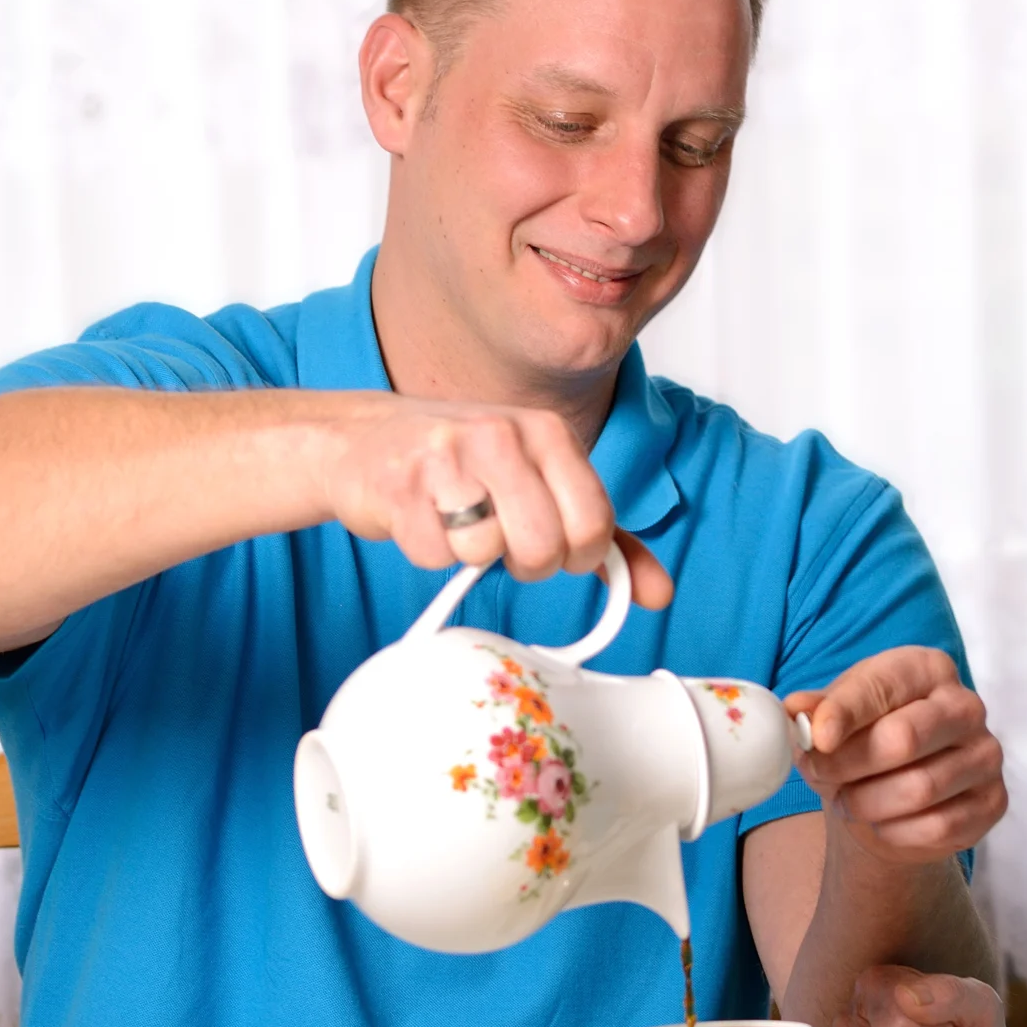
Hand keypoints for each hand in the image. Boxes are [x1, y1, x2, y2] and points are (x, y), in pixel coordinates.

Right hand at [318, 398, 672, 604]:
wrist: (365, 439)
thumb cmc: (466, 467)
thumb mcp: (544, 484)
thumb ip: (606, 540)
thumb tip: (660, 594)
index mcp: (549, 432)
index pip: (593, 523)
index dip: (576, 555)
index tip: (553, 547)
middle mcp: (502, 433)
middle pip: (542, 548)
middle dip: (523, 562)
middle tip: (501, 536)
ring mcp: (447, 454)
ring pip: (484, 553)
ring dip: (469, 553)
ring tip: (455, 518)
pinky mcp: (399, 482)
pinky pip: (433, 556)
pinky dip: (427, 550)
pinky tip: (420, 515)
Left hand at [786, 649, 1004, 864]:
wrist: (893, 801)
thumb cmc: (863, 744)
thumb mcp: (834, 719)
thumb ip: (816, 711)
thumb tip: (795, 709)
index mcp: (927, 669)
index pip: (882, 687)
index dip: (844, 713)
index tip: (818, 739)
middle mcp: (965, 706)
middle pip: (904, 738)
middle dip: (849, 765)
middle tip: (821, 775)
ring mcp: (986, 754)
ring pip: (919, 789)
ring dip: (868, 804)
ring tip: (848, 801)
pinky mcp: (993, 801)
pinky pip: (939, 826)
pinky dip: (896, 832)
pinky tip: (882, 823)